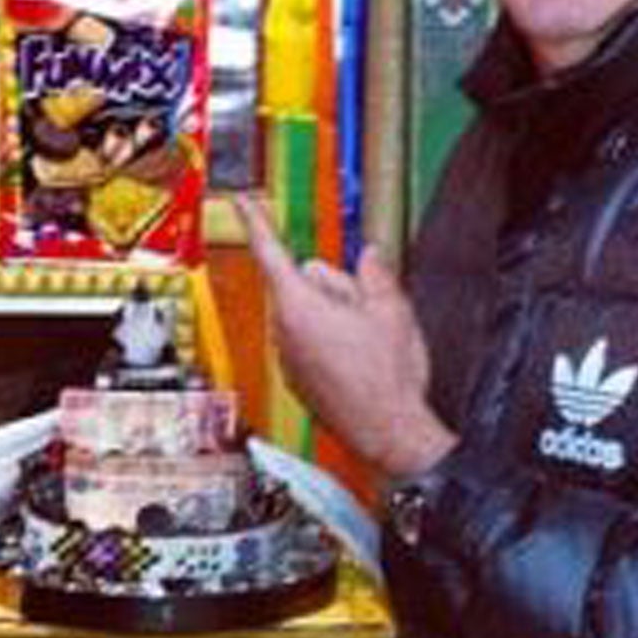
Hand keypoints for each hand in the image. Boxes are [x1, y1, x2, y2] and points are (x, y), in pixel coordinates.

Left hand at [229, 194, 456, 478]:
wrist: (391, 434)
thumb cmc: (389, 377)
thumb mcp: (392, 311)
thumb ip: (375, 275)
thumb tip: (369, 255)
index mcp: (299, 305)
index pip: (272, 252)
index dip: (258, 223)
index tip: (245, 203)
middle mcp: (283, 331)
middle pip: (301, 286)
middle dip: (331, 288)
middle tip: (367, 310)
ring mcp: (287, 359)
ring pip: (306, 317)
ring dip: (331, 318)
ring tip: (368, 345)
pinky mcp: (296, 381)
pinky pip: (308, 346)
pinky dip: (328, 346)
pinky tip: (359, 365)